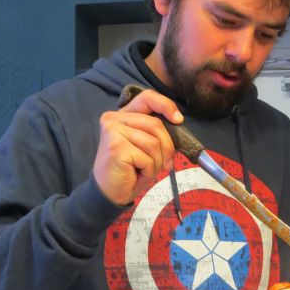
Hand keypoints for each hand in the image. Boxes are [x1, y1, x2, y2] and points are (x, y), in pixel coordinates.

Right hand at [93, 89, 182, 204]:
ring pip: (153, 143)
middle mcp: (114, 119)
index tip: (178, 120)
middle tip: (165, 163)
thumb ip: (156, 131)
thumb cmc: (130, 169)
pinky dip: (148, 170)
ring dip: (156, 162)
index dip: (166, 105)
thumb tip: (177, 121)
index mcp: (123, 115)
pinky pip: (147, 158)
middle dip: (166, 147)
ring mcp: (113, 131)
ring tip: (144, 169)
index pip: (147, 98)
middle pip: (156, 124)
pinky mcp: (116, 147)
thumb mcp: (146, 145)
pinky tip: (137, 174)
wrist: (111, 192)